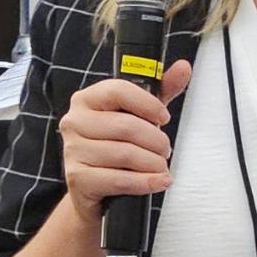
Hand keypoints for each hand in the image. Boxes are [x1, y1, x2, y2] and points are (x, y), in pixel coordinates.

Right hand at [58, 60, 191, 227]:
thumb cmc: (116, 146)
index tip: (164, 117)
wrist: (95, 189)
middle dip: (155, 140)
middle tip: (166, 149)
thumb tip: (183, 68)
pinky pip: (119, 179)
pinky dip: (145, 182)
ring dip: (153, 163)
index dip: (147, 104)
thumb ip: (160, 90)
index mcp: (86, 99)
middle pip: (125, 126)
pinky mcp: (77, 178)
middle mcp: (74, 121)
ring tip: (161, 166)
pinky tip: (158, 181)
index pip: (118, 91)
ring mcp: (73, 150)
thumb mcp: (138, 115)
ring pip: (125, 153)